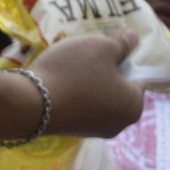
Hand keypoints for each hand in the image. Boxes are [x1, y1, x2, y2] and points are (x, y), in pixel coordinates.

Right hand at [29, 30, 143, 137]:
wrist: (31, 104)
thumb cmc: (75, 73)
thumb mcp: (102, 47)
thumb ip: (121, 43)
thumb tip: (134, 38)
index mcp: (134, 106)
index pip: (137, 77)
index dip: (124, 59)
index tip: (107, 47)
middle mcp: (119, 124)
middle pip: (117, 88)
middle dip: (105, 70)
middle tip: (88, 52)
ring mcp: (94, 131)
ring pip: (97, 97)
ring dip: (88, 81)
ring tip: (71, 63)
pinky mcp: (72, 131)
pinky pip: (80, 106)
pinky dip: (74, 93)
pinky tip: (61, 79)